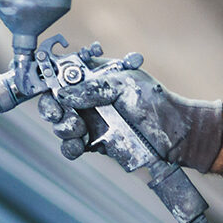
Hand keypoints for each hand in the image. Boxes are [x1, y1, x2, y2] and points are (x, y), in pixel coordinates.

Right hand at [37, 67, 222, 171]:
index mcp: (94, 77)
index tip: (46, 88)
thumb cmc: (155, 101)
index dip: (49, 80)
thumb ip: (94, 87)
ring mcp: (91, 121)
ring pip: (61, 125)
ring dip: (62, 128)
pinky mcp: (95, 143)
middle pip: (55, 102)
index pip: (63, 74)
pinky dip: (70, 147)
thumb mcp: (125, 84)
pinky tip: (79, 146)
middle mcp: (88, 98)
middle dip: (52, 108)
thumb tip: (63, 93)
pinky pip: (73, 146)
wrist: (176, 135)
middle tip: (59, 114)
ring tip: (78, 129)